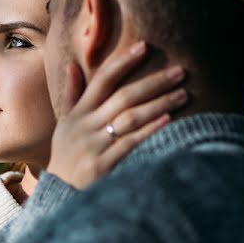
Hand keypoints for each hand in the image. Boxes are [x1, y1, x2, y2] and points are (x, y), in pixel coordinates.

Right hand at [46, 42, 188, 188]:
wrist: (60, 196)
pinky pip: (130, 143)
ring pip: (130, 118)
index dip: (122, 62)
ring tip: (183, 94)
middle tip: (180, 71)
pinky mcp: (102, 166)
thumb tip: (73, 64)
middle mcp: (85, 126)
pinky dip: (150, 131)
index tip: (144, 46)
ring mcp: (93, 146)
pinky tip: (169, 121)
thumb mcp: (64, 126)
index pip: (101, 80)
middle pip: (123, 96)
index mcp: (78, 113)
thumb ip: (71, 95)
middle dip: (153, 82)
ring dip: (159, 104)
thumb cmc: (67, 158)